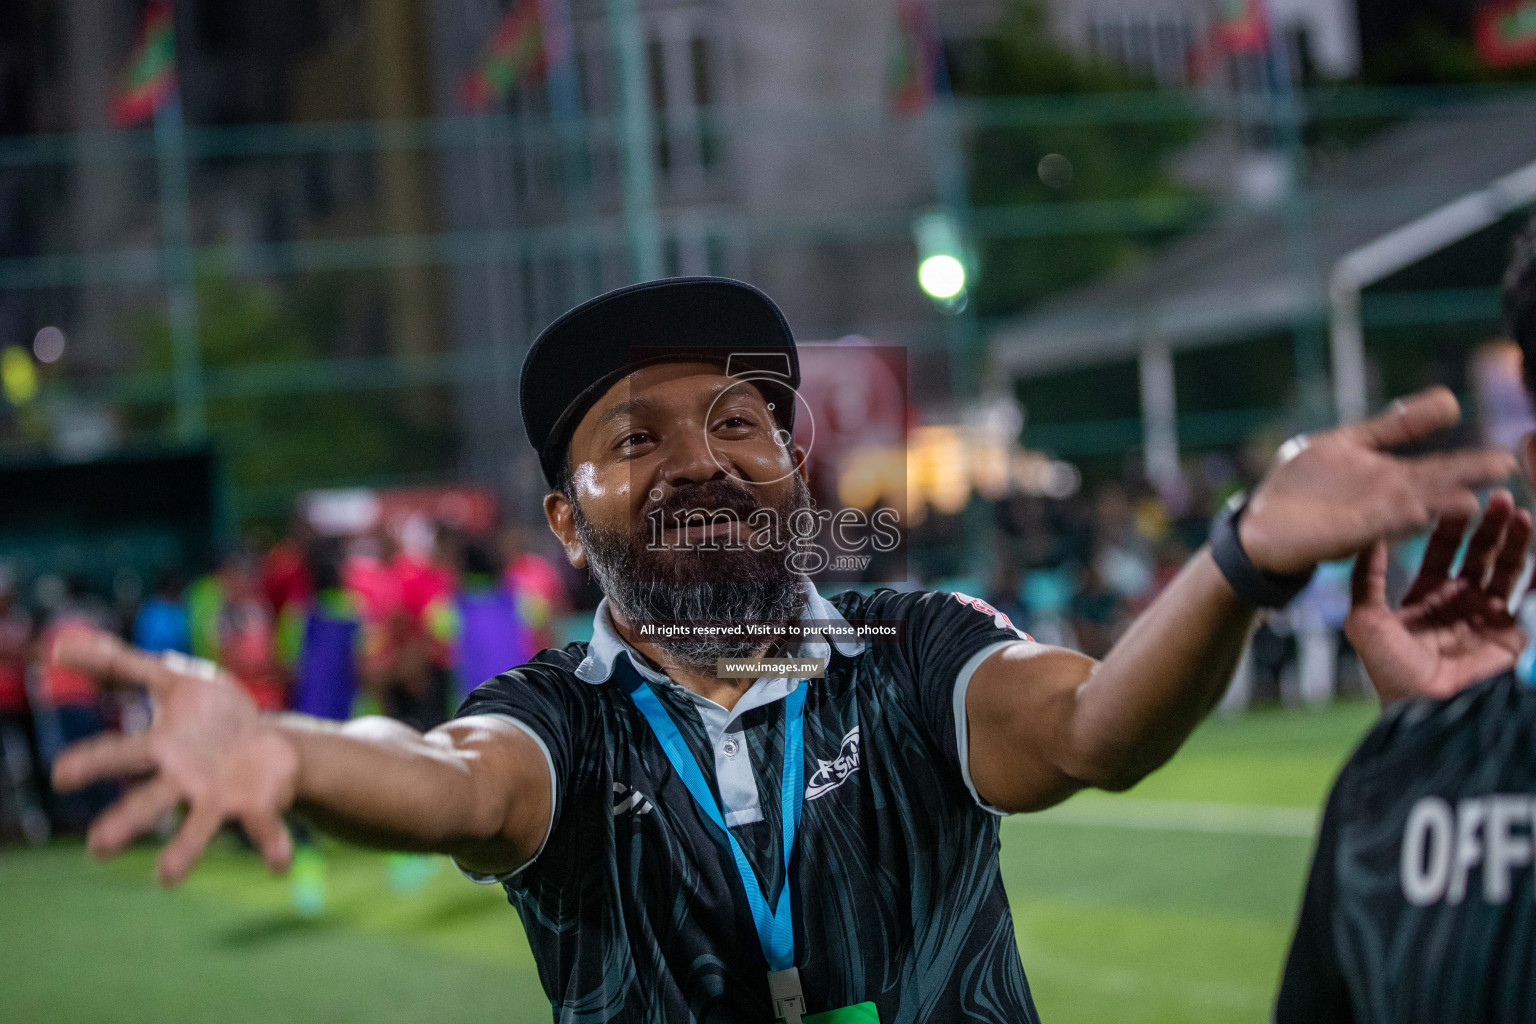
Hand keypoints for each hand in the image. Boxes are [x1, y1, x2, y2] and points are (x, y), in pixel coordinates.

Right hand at [51, 629, 297, 885]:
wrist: (270, 745)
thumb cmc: (212, 717)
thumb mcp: (173, 681)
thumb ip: (123, 665)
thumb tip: (61, 643)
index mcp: (162, 750)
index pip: (120, 754)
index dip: (91, 763)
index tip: (62, 774)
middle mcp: (184, 783)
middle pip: (148, 802)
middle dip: (124, 823)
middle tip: (97, 847)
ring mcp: (220, 800)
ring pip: (198, 827)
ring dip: (184, 851)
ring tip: (164, 878)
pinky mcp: (259, 806)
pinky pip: (265, 829)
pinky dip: (272, 847)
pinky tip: (280, 865)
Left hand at [1239, 387, 1515, 574]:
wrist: (1261, 521)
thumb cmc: (1307, 484)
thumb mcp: (1351, 443)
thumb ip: (1396, 425)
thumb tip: (1449, 399)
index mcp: (1392, 478)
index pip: (1440, 468)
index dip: (1471, 463)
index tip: (1508, 457)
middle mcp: (1387, 499)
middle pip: (1433, 486)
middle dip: (1465, 479)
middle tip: (1505, 467)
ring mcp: (1367, 517)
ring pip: (1410, 508)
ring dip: (1436, 505)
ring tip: (1470, 500)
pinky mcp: (1344, 532)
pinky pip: (1374, 525)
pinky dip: (1394, 519)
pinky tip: (1416, 511)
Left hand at [1345, 490, 1531, 703]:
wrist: (1426, 709)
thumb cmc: (1390, 669)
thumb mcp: (1365, 619)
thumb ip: (1365, 579)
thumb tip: (1367, 537)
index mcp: (1423, 597)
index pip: (1441, 551)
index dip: (1450, 525)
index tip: (1458, 498)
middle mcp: (1456, 602)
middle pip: (1477, 554)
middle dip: (1488, 526)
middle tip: (1497, 497)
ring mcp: (1485, 616)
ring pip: (1504, 569)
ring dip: (1514, 541)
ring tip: (1520, 513)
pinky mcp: (1509, 633)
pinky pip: (1527, 595)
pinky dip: (1535, 570)